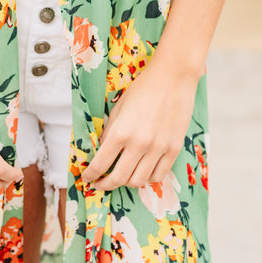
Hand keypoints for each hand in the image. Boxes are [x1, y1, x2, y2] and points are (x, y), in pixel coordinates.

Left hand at [81, 58, 198, 189]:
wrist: (173, 77)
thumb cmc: (143, 89)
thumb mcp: (118, 108)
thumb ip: (110, 132)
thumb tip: (103, 152)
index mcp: (120, 132)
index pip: (100, 164)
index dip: (91, 175)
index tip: (87, 178)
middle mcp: (139, 144)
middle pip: (119, 179)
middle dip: (105, 184)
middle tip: (101, 184)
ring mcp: (158, 148)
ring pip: (138, 181)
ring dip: (126, 183)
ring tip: (122, 177)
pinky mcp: (174, 149)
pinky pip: (159, 175)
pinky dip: (148, 178)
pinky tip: (142, 172)